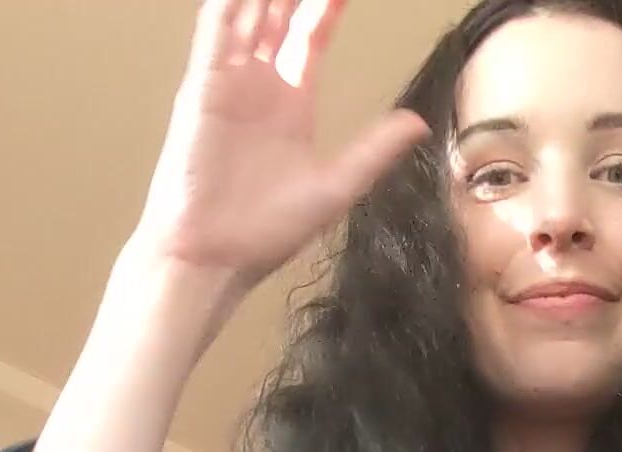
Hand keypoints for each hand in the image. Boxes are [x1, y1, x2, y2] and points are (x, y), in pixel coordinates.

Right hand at [132, 0, 427, 293]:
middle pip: (278, 14)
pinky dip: (230, 3)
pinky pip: (216, 30)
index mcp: (290, 104)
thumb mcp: (335, 187)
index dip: (327, 6)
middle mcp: (259, 85)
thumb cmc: (266, 232)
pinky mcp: (203, 86)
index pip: (310, 36)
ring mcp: (228, 82)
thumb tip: (419, 124)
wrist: (215, 257)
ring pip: (248, 13)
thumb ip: (374, 150)